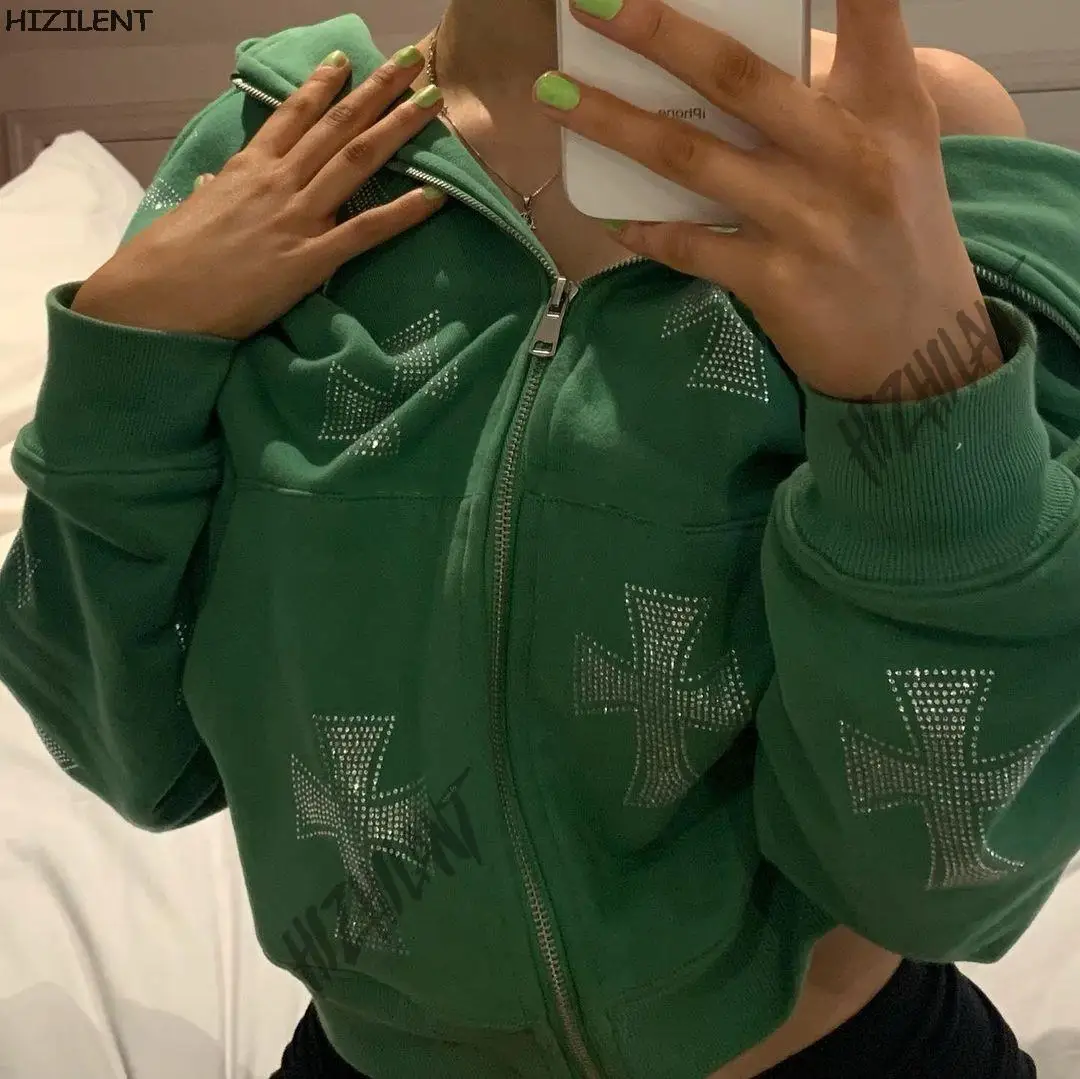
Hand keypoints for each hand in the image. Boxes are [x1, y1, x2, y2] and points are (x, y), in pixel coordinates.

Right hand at [72, 49, 445, 339]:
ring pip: (357, 160)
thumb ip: (210, 193)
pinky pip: (365, 231)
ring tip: (430, 101)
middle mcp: (277, 182)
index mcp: (247, 168)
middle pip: (337, 126)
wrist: (155, 297)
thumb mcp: (190, 213)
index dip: (322, 85)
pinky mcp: (309, 258)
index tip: (345, 59)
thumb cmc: (167, 259)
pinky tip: (434, 196)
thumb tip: (210, 184)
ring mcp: (296, 217)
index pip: (291, 115)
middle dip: (377, 90)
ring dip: (398, 128)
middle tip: (410, 61)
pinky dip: (402, 213)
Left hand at [535, 0, 1002, 400]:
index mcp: (888, 102)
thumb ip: (831, 98)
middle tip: (593, 2)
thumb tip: (723, 65)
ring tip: (555, 96)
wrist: (919, 345)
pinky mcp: (777, 281)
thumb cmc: (897, 230)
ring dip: (613, 123)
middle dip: (658, 31)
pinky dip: (644, 229)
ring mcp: (809, 220)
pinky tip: (605, 212)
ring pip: (691, 158)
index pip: (869, 7)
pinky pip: (690, 245)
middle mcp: (849, 152)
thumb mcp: (892, 147)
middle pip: (738, 76)